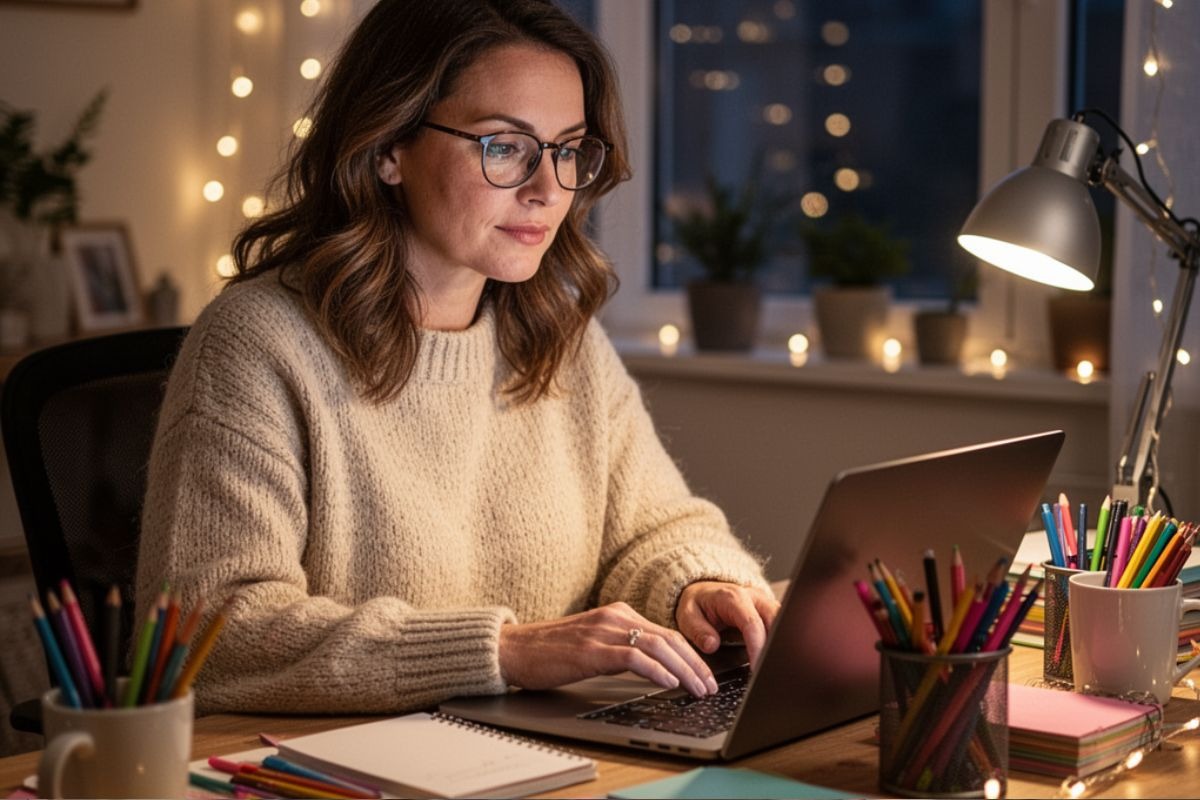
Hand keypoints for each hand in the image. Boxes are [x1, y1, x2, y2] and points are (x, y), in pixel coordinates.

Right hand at [498, 602, 718, 696]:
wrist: (512, 649)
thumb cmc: (550, 652)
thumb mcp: (594, 645)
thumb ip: (623, 648)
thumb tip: (657, 669)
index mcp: (619, 614)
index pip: (667, 633)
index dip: (692, 656)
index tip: (707, 676)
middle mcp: (615, 617)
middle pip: (669, 638)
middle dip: (696, 665)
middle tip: (711, 686)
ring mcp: (603, 631)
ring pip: (658, 647)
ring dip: (684, 670)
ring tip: (699, 689)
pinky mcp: (591, 649)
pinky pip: (633, 657)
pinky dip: (656, 670)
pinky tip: (669, 683)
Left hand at [675, 582, 779, 668]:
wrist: (703, 592)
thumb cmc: (698, 605)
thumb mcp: (687, 616)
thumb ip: (698, 630)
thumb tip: (711, 645)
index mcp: (733, 598)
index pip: (752, 623)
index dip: (757, 647)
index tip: (757, 668)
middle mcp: (754, 597)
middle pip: (776, 621)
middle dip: (775, 648)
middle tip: (769, 672)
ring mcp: (765, 603)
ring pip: (784, 623)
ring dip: (781, 645)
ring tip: (774, 668)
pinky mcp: (771, 611)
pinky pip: (783, 625)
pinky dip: (781, 642)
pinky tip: (777, 659)